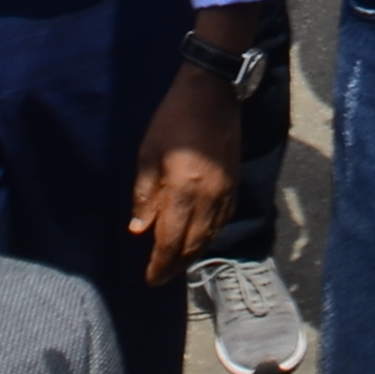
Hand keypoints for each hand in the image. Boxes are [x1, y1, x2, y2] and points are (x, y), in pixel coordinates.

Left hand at [128, 66, 241, 285]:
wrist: (213, 93)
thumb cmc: (173, 120)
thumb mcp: (148, 153)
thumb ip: (144, 194)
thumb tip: (139, 229)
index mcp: (183, 190)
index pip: (171, 241)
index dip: (160, 264)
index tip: (150, 279)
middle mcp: (209, 198)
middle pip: (193, 245)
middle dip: (175, 265)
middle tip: (160, 277)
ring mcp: (226, 193)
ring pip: (210, 236)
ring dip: (192, 254)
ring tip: (176, 263)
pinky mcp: (235, 185)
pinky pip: (222, 221)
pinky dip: (208, 236)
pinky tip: (198, 238)